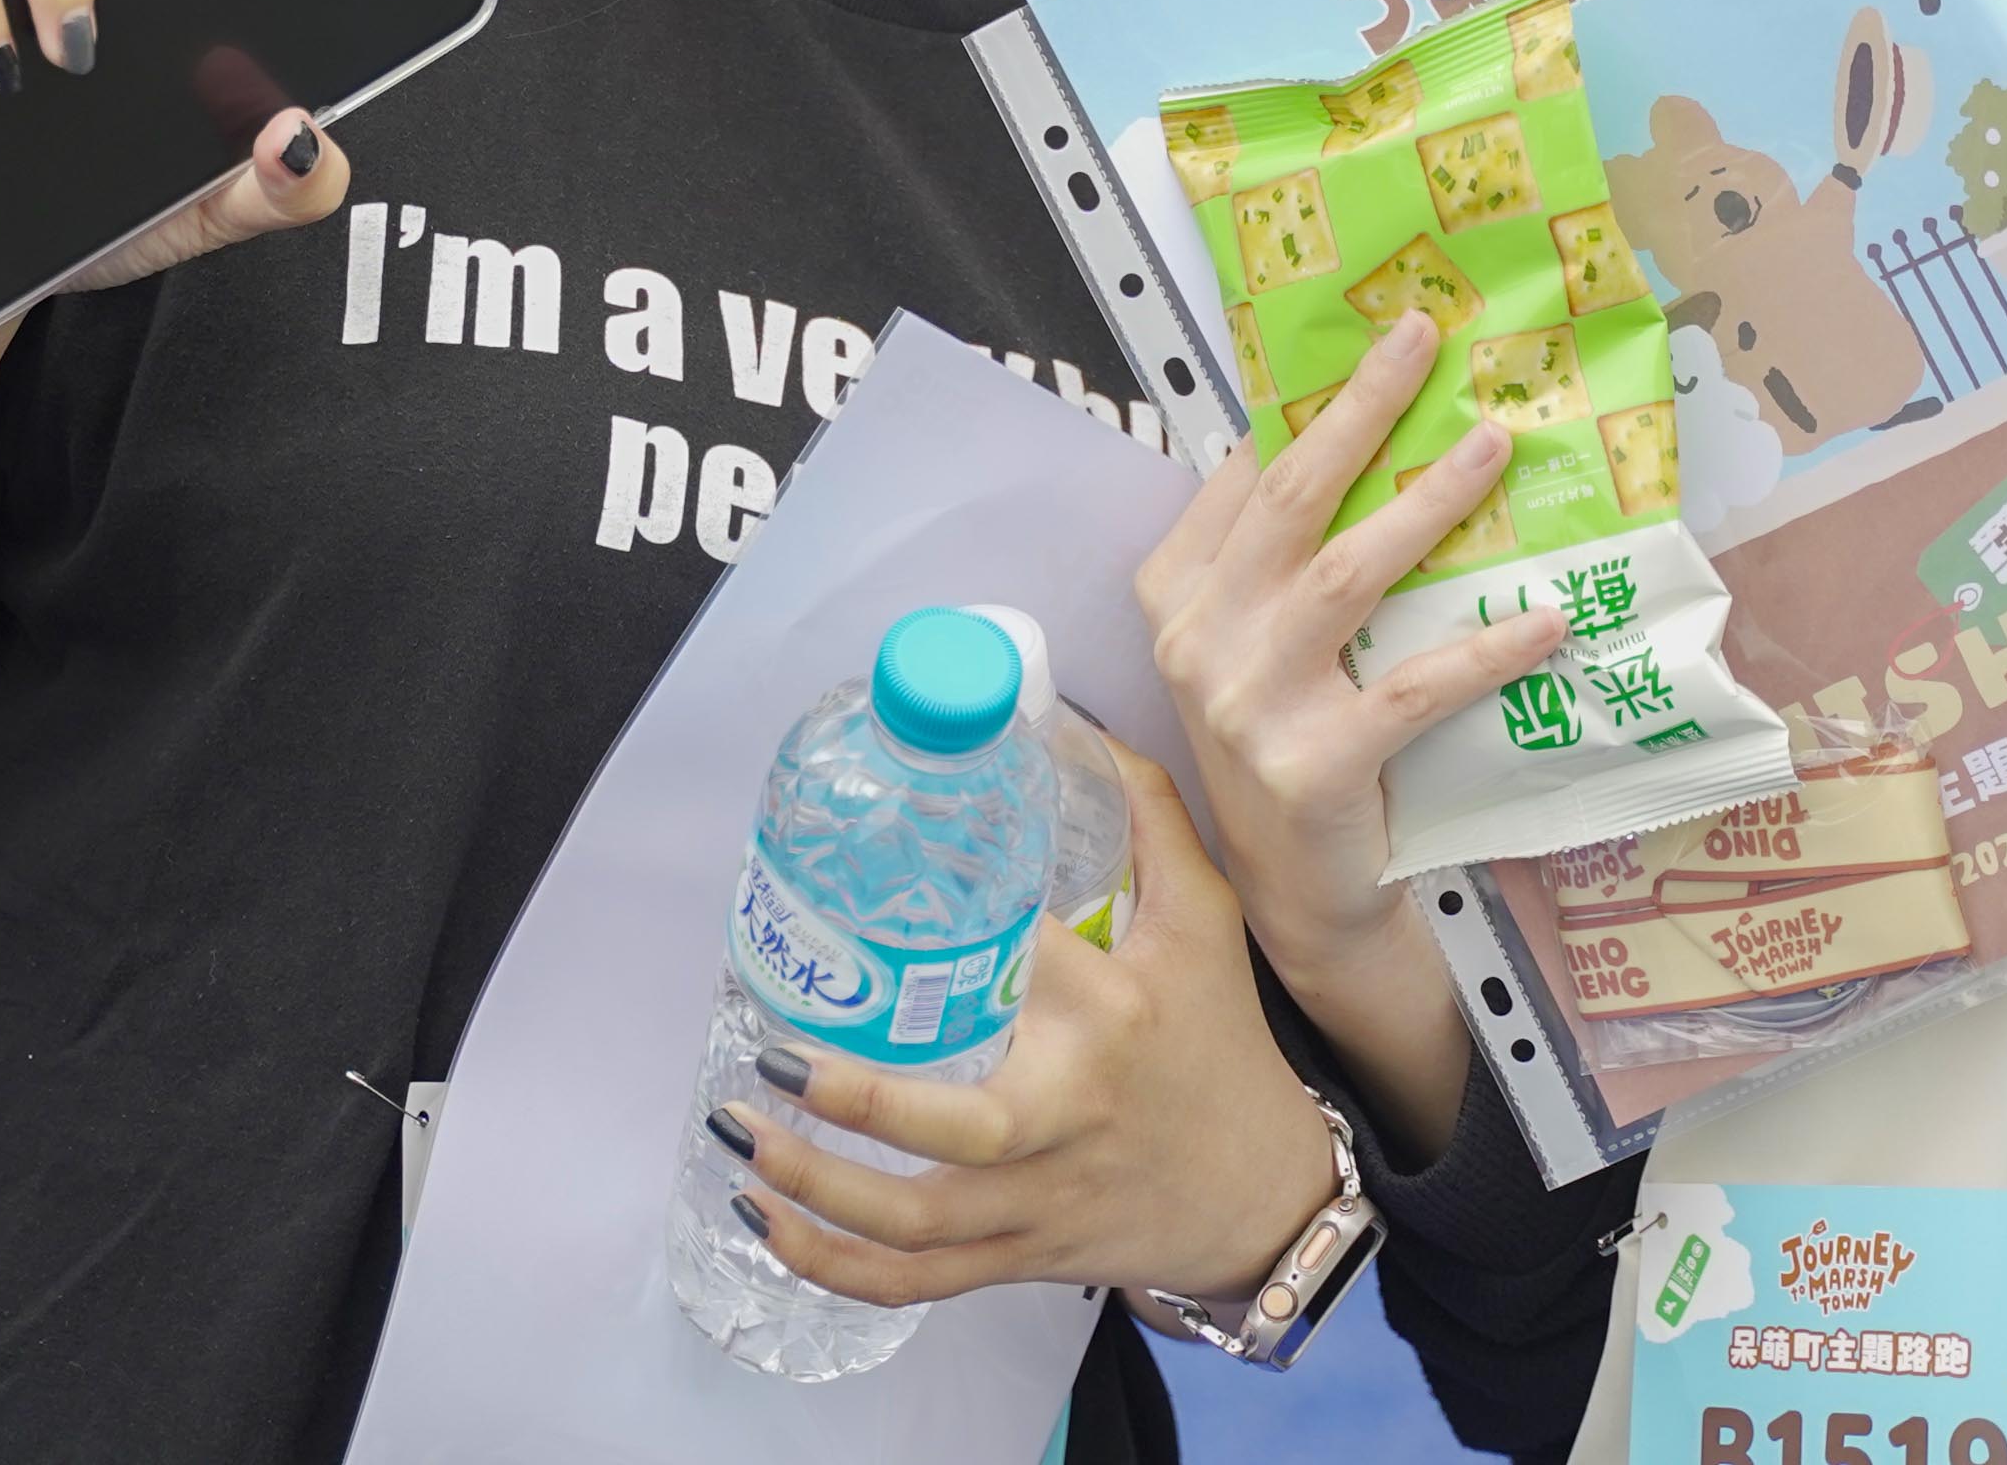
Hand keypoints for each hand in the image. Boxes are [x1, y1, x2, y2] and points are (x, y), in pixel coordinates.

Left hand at [719, 757, 1348, 1305]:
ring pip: (916, 1222)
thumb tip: (1069, 722)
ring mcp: (1041, 1199)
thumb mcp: (1205, 921)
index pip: (1021, 959)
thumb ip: (1147, 815)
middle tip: (771, 1054)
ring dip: (817, 1191)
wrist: (1267, 1196)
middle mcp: (1070, 1115)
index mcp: (1109, 1018)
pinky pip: (915, 1283)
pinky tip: (767, 1223)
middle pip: (956, 1130)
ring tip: (739, 1135)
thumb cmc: (1223, 1048)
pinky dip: (834, 1267)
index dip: (949, 928)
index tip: (862, 887)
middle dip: (853, 1099)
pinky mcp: (1019, 1257)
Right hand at [1134, 312, 1561, 992]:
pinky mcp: (1312, 764)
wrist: (1292, 890)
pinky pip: (1411, 688)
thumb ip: (1278, 556)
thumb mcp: (1252, 640)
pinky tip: (1544, 618)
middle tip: (1424, 341)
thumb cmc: (1288, 739)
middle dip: (1361, 410)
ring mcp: (1248, 703)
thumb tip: (1356, 432)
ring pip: (1346, 575)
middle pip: (1290, 499)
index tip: (1379, 337)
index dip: (1313, 399)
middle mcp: (1199, 638)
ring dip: (1428, 503)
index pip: (1246, 473)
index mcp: (1179, 592)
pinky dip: (1484, 648)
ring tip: (1491, 448)